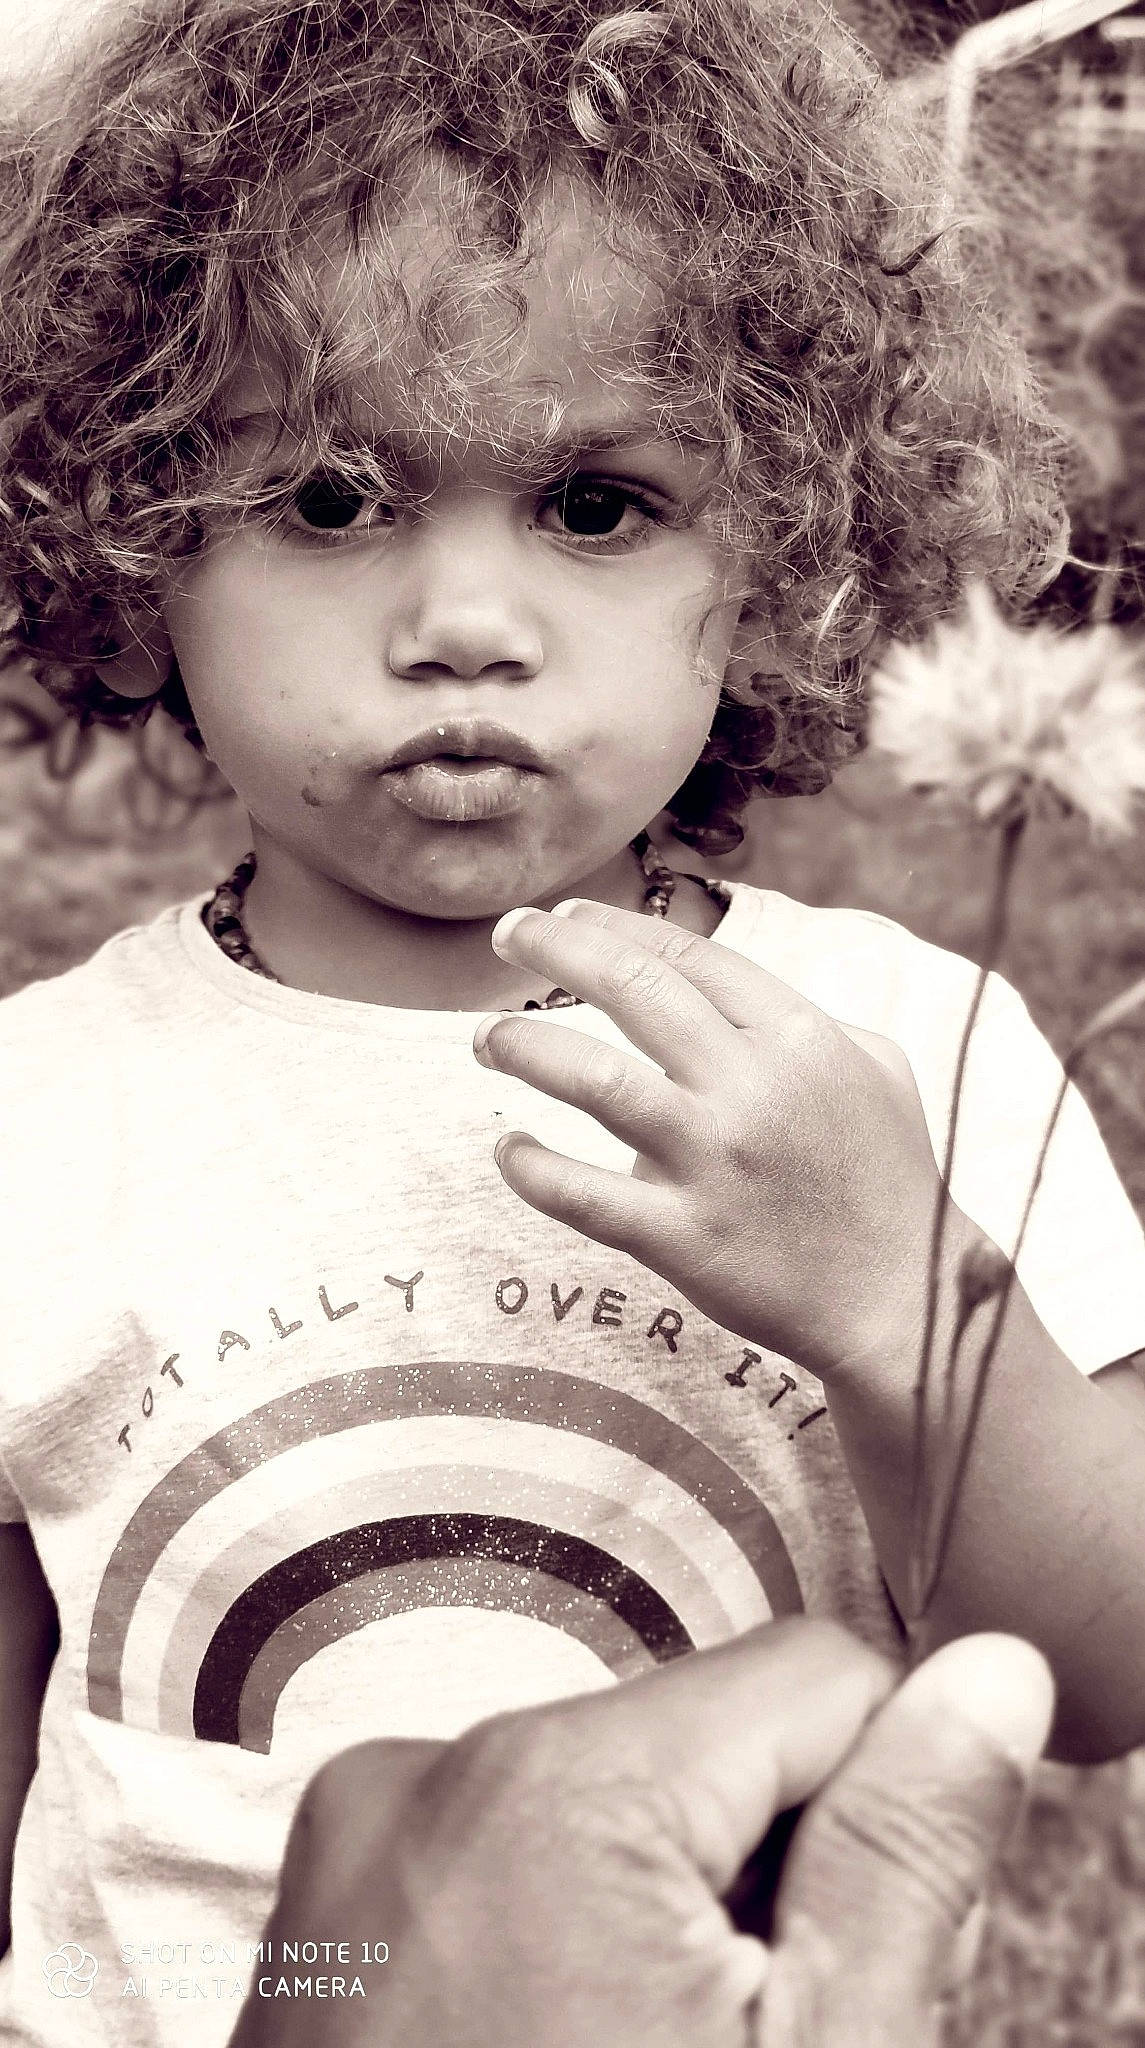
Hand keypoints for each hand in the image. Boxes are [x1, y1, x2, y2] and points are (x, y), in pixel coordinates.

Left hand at [228, 1621, 1052, 2047]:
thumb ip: (906, 1852)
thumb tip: (987, 1676)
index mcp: (556, 1785)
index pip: (819, 1676)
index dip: (877, 1814)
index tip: (841, 1963)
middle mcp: (430, 1771)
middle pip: (703, 1740)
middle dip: (761, 1877)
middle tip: (739, 2043)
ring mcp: (361, 1836)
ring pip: (612, 1795)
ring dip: (662, 1907)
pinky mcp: (329, 1896)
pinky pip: (508, 1845)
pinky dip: (565, 1928)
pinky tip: (566, 2047)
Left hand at [473, 899, 946, 1377]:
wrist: (901, 1298)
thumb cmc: (889, 1178)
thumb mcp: (878, 1069)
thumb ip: (810, 1019)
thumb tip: (736, 994)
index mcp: (798, 1036)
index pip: (686, 956)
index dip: (613, 926)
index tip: (566, 916)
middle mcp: (752, 1086)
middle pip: (632, 988)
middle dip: (555, 948)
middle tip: (506, 935)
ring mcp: (714, 1162)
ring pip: (595, 1080)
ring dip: (526, 1047)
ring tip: (485, 1037)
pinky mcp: (684, 1236)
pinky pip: (585, 1194)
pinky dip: (534, 1168)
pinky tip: (508, 1148)